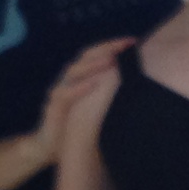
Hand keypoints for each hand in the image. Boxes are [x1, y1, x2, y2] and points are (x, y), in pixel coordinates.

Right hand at [32, 37, 133, 158]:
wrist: (49, 147)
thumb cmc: (77, 126)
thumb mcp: (97, 109)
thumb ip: (110, 95)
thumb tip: (139, 88)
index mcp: (81, 78)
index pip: (97, 56)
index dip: (113, 47)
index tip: (133, 42)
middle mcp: (70, 80)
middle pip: (86, 57)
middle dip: (106, 48)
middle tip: (124, 44)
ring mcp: (60, 92)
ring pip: (74, 71)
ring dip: (93, 65)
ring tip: (110, 59)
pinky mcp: (53, 108)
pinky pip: (64, 95)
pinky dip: (78, 88)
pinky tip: (92, 84)